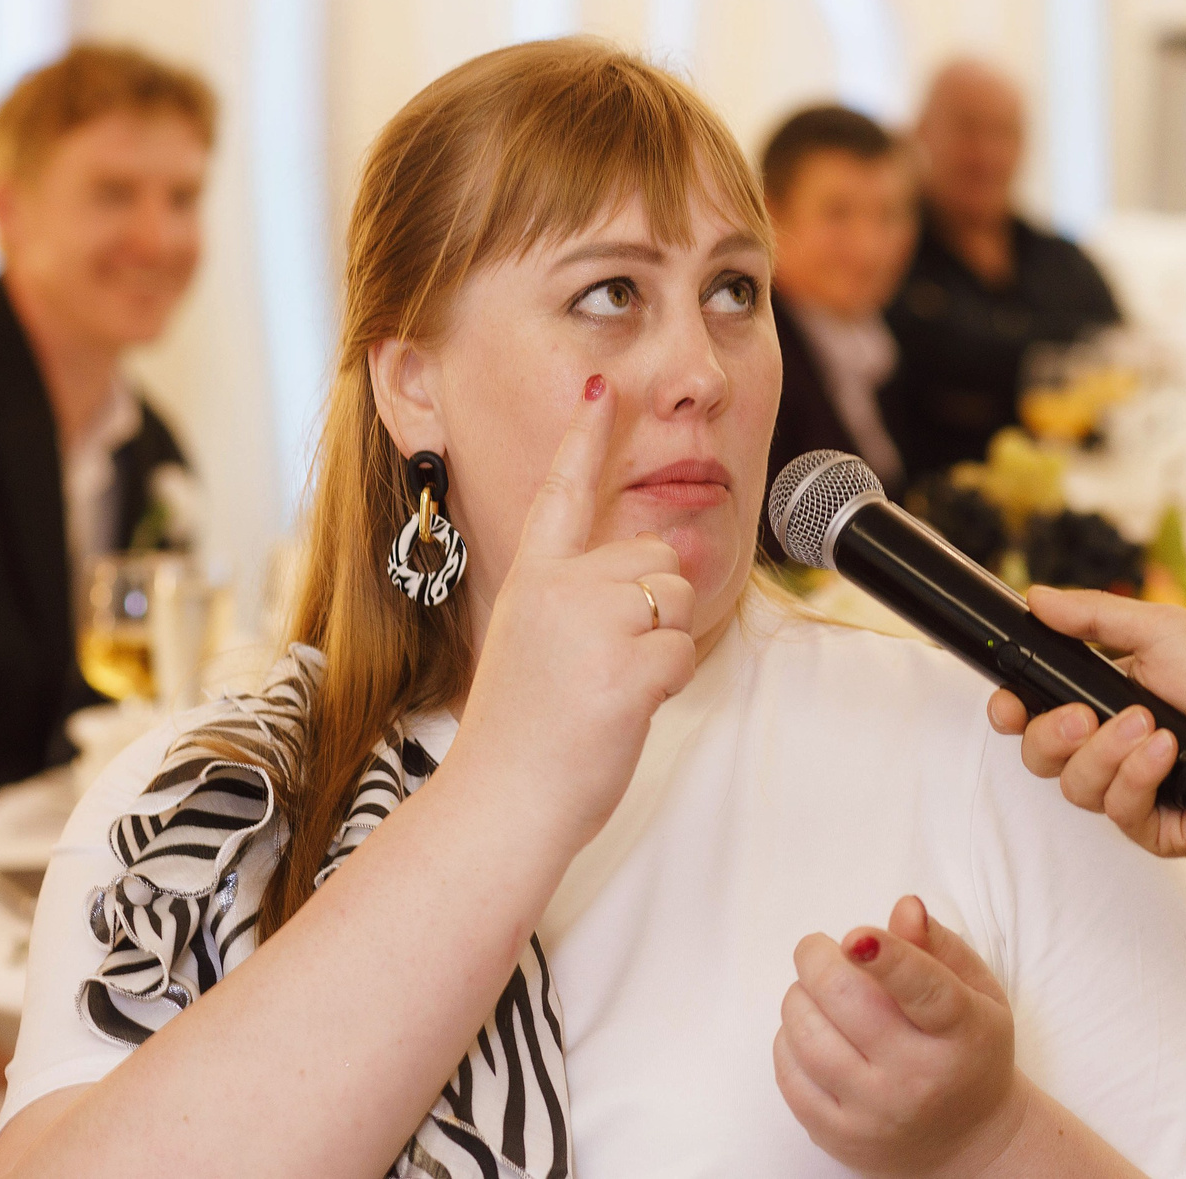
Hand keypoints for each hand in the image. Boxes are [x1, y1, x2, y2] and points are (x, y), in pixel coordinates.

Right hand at [445, 376, 697, 853]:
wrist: (501, 801)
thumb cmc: (523, 731)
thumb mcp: (537, 640)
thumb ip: (588, 593)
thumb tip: (682, 539)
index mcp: (533, 578)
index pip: (562, 491)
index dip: (585, 434)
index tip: (601, 384)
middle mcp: (561, 587)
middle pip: (654, 556)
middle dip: (651, 607)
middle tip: (600, 665)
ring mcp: (593, 624)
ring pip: (676, 598)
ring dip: (661, 644)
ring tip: (606, 687)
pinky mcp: (627, 667)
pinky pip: (684, 651)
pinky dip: (667, 683)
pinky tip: (622, 708)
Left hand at [774, 896, 1024, 1178]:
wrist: (969, 1141)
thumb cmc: (970, 1051)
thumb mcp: (977, 992)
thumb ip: (939, 946)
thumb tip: (905, 907)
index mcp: (961, 1033)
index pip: (924, 991)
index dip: (888, 959)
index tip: (856, 936)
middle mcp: (918, 1078)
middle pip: (849, 1003)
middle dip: (818, 959)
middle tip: (819, 948)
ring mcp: (875, 1113)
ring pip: (809, 1038)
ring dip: (799, 997)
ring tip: (816, 990)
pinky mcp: (839, 1137)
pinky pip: (790, 1076)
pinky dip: (788, 1039)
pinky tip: (811, 1029)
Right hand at [987, 588, 1185, 857]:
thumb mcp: (1160, 631)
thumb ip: (1092, 617)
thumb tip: (1037, 597)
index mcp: (1106, 701)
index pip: (1035, 715)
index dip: (1011, 713)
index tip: (1008, 703)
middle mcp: (1113, 749)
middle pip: (1041, 757)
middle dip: (1052, 737)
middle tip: (1082, 717)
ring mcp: (1134, 791)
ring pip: (1076, 788)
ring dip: (1109, 753)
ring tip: (1153, 727)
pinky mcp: (1157, 827)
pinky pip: (1119, 811)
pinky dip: (1140, 777)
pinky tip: (1170, 752)